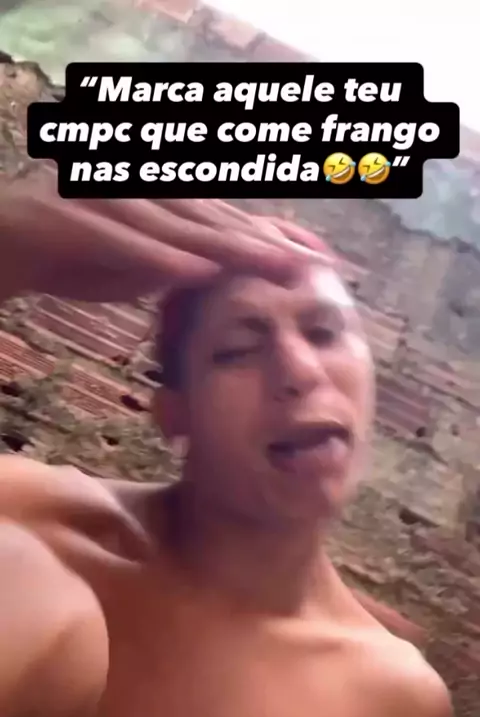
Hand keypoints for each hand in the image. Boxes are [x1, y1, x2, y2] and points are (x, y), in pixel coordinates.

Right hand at [0, 167, 326, 303]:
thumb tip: (220, 273)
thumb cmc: (79, 254)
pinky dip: (162, 257)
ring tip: (276, 266)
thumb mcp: (143, 263)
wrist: (8, 245)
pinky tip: (198, 272)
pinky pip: (126, 241)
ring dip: (232, 249)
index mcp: (167, 206)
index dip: (278, 238)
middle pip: (219, 221)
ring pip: (182, 228)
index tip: (322, 259)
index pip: (232, 221)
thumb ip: (182, 261)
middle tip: (318, 264)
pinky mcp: (78, 219)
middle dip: (271, 244)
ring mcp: (113, 203)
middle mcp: (147, 195)